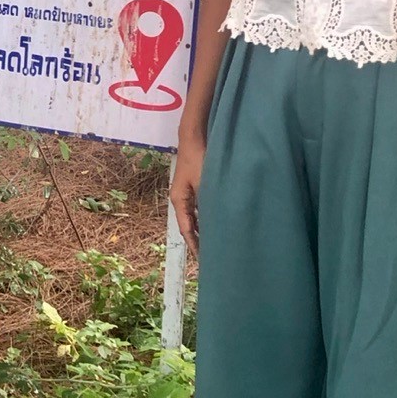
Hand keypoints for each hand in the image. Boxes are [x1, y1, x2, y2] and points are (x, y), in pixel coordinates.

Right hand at [170, 128, 204, 257]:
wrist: (193, 138)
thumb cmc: (198, 159)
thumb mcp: (205, 183)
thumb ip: (208, 203)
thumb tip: (215, 223)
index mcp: (179, 200)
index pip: (186, 229)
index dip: (194, 245)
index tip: (202, 260)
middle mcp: (181, 199)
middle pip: (189, 225)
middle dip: (198, 241)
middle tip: (211, 257)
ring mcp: (187, 193)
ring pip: (195, 217)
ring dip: (203, 230)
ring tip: (215, 244)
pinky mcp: (194, 188)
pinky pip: (199, 208)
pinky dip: (206, 218)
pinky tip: (217, 223)